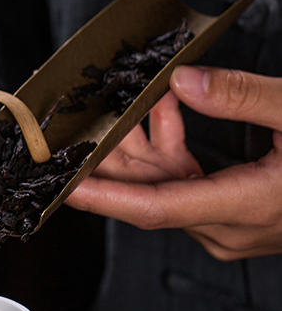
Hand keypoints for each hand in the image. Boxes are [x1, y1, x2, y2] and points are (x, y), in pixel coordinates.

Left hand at [65, 66, 281, 259]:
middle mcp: (226, 227)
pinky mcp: (229, 213)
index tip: (65, 186)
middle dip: (109, 158)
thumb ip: (244, 98)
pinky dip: (167, 145)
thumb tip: (183, 82)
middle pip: (147, 194)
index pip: (154, 208)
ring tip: (113, 103)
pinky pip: (184, 180)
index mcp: (244, 208)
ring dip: (137, 144)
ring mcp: (227, 224)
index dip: (104, 196)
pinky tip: (159, 108)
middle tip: (74, 127)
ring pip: (162, 184)